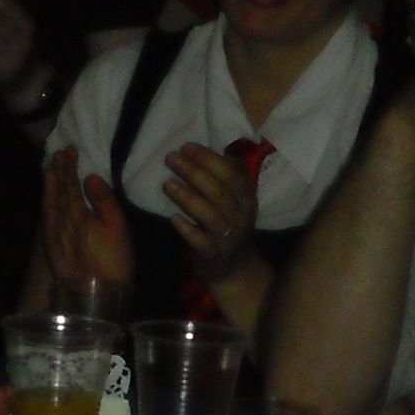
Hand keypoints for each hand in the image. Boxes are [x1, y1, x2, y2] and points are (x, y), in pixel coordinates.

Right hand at [40, 148, 135, 295]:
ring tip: (53, 165)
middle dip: (62, 172)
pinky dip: (50, 210)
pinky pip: (52, 227)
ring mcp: (62, 235)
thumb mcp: (117, 227)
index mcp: (85, 216)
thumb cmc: (115, 262)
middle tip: (62, 150)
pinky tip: (49, 194)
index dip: (72, 170)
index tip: (72, 149)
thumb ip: (105, 202)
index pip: (75, 188)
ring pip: (56, 205)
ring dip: (53, 186)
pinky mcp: (56, 249)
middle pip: (64, 193)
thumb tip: (91, 175)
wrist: (109, 292)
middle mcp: (71, 222)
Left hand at [159, 139, 262, 283]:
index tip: (186, 146)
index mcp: (247, 198)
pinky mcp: (215, 255)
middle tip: (171, 158)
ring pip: (210, 215)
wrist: (235, 268)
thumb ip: (228, 177)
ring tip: (167, 184)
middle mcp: (241, 217)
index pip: (231, 174)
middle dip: (194, 172)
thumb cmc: (229, 225)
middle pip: (219, 191)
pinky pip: (201, 242)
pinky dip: (187, 230)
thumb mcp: (236, 201)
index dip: (209, 159)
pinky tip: (173, 218)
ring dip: (188, 198)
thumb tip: (212, 150)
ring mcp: (229, 237)